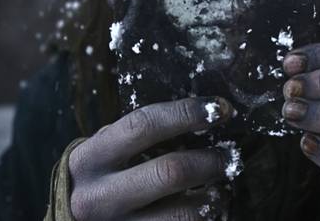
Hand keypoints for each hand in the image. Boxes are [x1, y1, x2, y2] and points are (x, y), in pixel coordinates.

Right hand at [69, 97, 233, 219]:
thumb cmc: (98, 178)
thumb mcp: (104, 153)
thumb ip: (138, 138)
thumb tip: (203, 116)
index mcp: (90, 158)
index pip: (143, 125)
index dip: (186, 113)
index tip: (220, 109)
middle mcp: (98, 196)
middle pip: (169, 172)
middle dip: (209, 161)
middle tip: (229, 156)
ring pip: (182, 214)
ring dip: (215, 197)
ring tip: (224, 187)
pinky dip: (206, 218)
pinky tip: (210, 208)